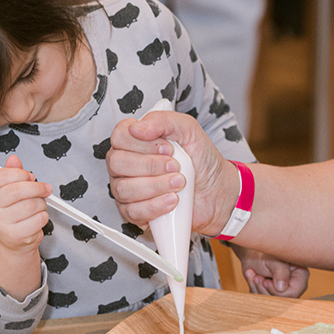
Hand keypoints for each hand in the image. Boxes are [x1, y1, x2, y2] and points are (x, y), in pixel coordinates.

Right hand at [0, 154, 50, 254]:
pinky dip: (43, 216)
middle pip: (17, 190)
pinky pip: (39, 218)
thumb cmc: (12, 211)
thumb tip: (14, 159)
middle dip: (36, 187)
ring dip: (41, 203)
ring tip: (38, 206)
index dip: (20, 173)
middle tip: (45, 188)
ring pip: (32, 204)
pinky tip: (36, 217)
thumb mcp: (8, 189)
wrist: (11, 239)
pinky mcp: (16, 234)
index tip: (30, 176)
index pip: (1, 176)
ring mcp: (2, 223)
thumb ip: (12, 172)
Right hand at [106, 110, 235, 235]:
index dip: (142, 143)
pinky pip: (132, 211)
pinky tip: (172, 200)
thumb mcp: (188, 130)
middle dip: (150, 166)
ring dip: (156, 186)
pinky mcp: (134, 212)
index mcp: (134, 141)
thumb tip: (137, 127)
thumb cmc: (201, 160)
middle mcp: (126, 164)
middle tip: (175, 167)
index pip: (119, 137)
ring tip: (179, 183)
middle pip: (117, 163)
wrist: (217, 190)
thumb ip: (163, 120)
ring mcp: (127, 189)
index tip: (167, 148)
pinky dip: (155, 206)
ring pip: (123, 189)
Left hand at [235, 247, 309, 296]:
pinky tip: (252, 279)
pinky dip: (255, 291)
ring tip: (253, 275)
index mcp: (301, 274)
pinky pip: (265, 301)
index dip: (276, 290)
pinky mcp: (276, 295)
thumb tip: (282, 288)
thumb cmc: (265, 253)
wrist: (254, 254)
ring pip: (272, 302)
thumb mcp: (273, 260)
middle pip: (282, 300)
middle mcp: (296, 284)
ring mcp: (286, 291)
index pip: (293, 292)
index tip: (265, 281)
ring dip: (258, 290)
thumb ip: (280, 271)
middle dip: (265, 290)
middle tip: (256, 278)